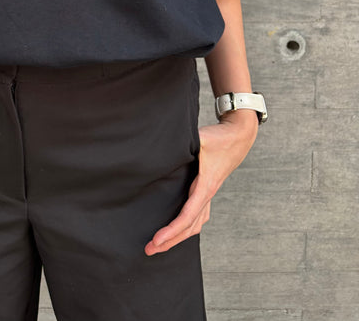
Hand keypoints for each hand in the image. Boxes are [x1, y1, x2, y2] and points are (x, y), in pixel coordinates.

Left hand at [144, 110, 257, 253]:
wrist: (238, 137)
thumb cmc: (219, 138)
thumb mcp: (200, 138)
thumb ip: (184, 142)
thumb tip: (166, 145)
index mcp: (205, 186)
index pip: (187, 216)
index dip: (171, 230)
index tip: (156, 240)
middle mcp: (207, 194)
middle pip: (189, 227)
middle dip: (170, 241)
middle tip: (149, 250)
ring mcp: (208, 194)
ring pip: (194, 224)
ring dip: (177, 237)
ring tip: (158, 245)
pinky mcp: (206, 190)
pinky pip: (197, 216)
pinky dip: (186, 227)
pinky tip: (177, 231)